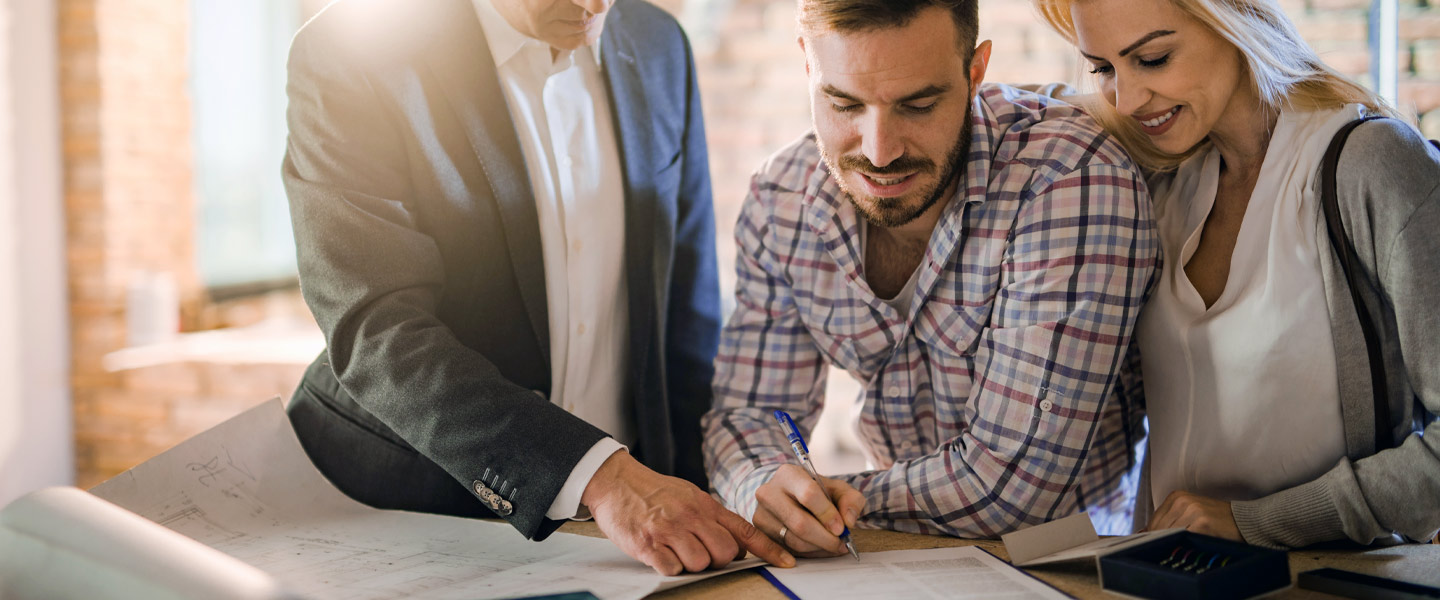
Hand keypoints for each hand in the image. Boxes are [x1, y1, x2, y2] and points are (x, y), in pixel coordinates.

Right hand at [582, 450, 794, 574]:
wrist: (616, 481)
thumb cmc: (655, 492)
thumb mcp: (690, 496)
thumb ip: (714, 518)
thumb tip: (739, 544)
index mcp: (705, 505)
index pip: (745, 530)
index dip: (769, 548)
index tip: (787, 562)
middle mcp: (691, 516)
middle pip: (724, 553)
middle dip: (717, 559)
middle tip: (699, 550)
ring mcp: (669, 531)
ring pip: (700, 563)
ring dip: (691, 564)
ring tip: (675, 549)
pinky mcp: (648, 545)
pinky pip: (672, 568)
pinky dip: (669, 567)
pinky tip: (661, 553)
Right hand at [751, 464, 865, 557]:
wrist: (787, 496)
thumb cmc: (814, 491)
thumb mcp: (836, 488)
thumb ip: (851, 500)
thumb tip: (848, 521)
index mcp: (789, 474)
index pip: (809, 494)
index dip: (827, 514)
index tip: (841, 528)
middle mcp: (769, 492)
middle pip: (799, 523)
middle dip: (825, 538)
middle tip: (841, 543)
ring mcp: (761, 513)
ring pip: (793, 540)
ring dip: (818, 548)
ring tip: (833, 545)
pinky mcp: (759, 532)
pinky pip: (782, 550)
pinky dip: (801, 554)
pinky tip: (810, 552)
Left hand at [1148, 491, 1241, 540]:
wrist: (1246, 522)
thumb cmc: (1217, 522)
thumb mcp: (1189, 515)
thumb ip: (1168, 522)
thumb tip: (1142, 533)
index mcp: (1175, 496)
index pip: (1153, 523)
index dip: (1154, 538)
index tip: (1159, 547)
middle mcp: (1181, 500)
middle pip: (1158, 529)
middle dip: (1163, 542)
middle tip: (1174, 550)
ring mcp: (1192, 510)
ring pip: (1169, 535)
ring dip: (1175, 545)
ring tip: (1187, 548)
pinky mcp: (1202, 522)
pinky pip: (1184, 539)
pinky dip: (1185, 547)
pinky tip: (1193, 548)